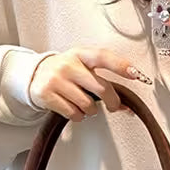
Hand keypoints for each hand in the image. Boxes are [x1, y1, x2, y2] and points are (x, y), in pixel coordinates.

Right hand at [28, 47, 152, 121]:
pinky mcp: (47, 95)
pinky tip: (72, 108)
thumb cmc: (65, 72)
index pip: (103, 57)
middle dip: (112, 101)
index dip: (120, 65)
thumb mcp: (82, 68)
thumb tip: (127, 105)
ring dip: (91, 110)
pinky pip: (74, 114)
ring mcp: (56, 79)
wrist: (33, 75)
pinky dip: (78, 116)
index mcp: (80, 54)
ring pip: (88, 105)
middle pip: (100, 88)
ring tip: (84, 103)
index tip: (135, 74)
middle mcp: (68, 65)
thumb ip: (103, 82)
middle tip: (113, 106)